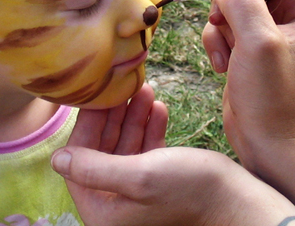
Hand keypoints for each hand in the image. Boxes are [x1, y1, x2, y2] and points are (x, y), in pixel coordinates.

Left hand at [50, 84, 294, 225]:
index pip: (80, 159)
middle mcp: (117, 205)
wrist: (237, 200)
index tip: (99, 93)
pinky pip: (145, 151)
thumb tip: (57, 159)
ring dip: (133, 116)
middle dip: (113, 116)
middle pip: (101, 150)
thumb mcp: (138, 175)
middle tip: (123, 86)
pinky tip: (158, 106)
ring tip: (145, 89)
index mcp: (104, 210)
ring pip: (125, 146)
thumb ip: (95, 168)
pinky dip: (149, 128)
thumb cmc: (191, 189)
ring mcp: (138, 194)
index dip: (88, 124)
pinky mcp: (158, 183)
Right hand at [202, 0, 294, 168]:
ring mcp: (272, 25)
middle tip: (220, 15)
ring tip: (225, 49)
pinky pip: (224, 20)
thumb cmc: (273, 96)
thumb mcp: (259, 43)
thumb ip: (243, 2)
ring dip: (220, 20)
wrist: (266, 140)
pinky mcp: (251, 39)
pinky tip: (223, 64)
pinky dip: (216, 38)